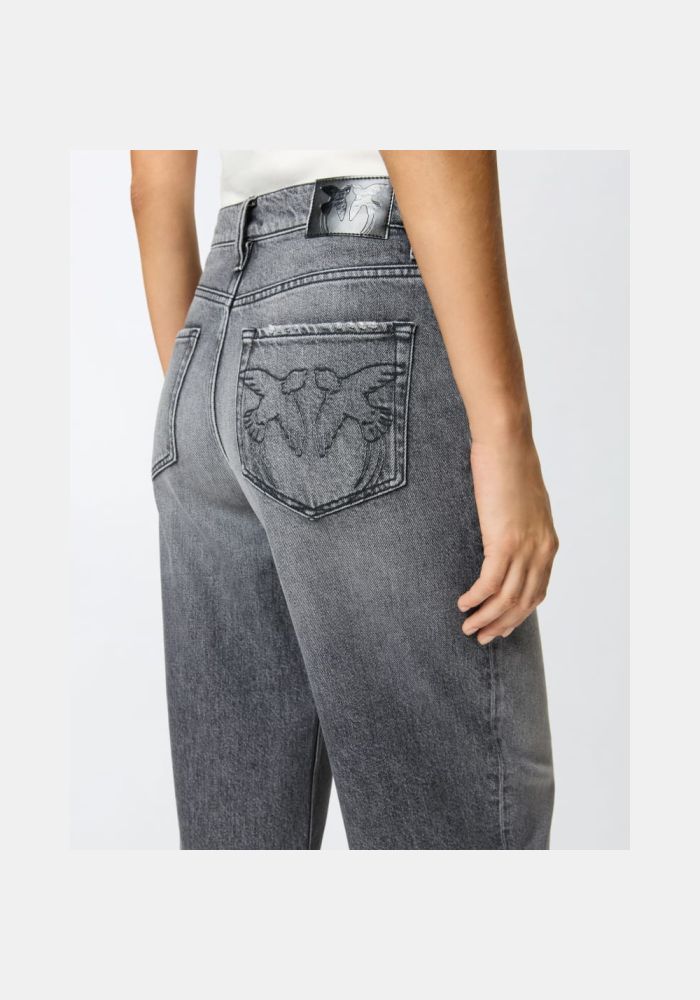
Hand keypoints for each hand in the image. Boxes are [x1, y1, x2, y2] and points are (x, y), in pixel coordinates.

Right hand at [458, 434, 557, 642]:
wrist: (508, 444)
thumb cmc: (510, 467)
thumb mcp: (523, 505)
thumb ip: (521, 528)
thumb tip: (505, 542)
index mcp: (548, 544)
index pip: (537, 592)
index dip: (517, 615)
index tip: (500, 627)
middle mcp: (541, 550)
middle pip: (523, 603)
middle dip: (501, 624)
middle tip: (481, 637)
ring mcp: (525, 548)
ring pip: (507, 598)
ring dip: (486, 617)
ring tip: (468, 627)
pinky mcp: (504, 541)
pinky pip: (490, 582)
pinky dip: (476, 598)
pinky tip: (463, 603)